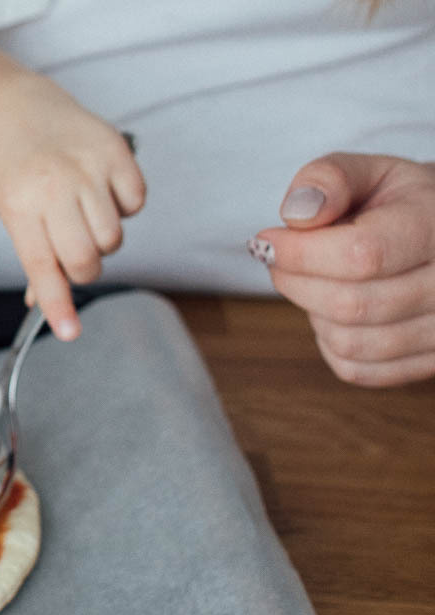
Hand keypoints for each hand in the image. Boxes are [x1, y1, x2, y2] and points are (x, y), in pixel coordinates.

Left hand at [0, 75, 144, 339]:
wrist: (14, 108)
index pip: (43, 266)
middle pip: (87, 258)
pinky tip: (100, 190)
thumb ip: (34, 257)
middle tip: (73, 255)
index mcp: (19, 205)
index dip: (58, 304)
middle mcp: (55, 185)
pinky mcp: (116, 150)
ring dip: (102, 240)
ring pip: (114, 237)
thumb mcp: (9, 213)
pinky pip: (136, 203)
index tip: (69, 333)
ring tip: (82, 215)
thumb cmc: (12, 169)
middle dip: (84, 270)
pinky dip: (123, 207)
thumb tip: (50, 305)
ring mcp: (88, 166)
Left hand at [250, 153, 434, 385]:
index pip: (362, 256)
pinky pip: (358, 370)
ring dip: (314, 314)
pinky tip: (334, 312)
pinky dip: (330, 344)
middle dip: (296, 283)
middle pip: (351, 305)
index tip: (267, 241)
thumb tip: (296, 215)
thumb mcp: (369, 173)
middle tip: (280, 261)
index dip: (300, 254)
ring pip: (352, 344)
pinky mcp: (430, 362)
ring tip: (318, 282)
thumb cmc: (397, 204)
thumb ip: (329, 179)